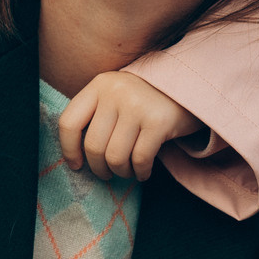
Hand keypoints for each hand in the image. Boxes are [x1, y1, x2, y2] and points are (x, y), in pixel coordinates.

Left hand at [58, 72, 203, 182]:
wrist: (189, 85)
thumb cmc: (145, 99)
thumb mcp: (115, 95)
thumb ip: (96, 114)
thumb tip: (76, 155)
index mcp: (99, 85)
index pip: (69, 122)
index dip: (69, 150)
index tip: (76, 165)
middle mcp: (116, 92)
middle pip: (93, 146)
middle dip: (99, 168)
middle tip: (107, 173)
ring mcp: (137, 106)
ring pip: (115, 157)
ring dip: (121, 172)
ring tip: (127, 171)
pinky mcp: (158, 122)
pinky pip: (140, 160)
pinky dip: (140, 172)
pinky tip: (143, 172)